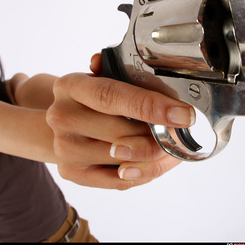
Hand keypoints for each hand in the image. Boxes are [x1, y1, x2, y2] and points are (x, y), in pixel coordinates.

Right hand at [46, 54, 194, 189]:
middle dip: (158, 135)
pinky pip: (119, 180)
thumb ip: (115, 71)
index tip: (183, 115)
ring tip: (167, 146)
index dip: (151, 106)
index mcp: (71, 85)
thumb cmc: (91, 101)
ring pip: (123, 159)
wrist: (64, 125)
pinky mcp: (71, 172)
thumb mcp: (100, 79)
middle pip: (121, 131)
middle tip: (180, 133)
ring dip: (153, 155)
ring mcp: (64, 147)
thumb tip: (118, 64)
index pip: (112, 96)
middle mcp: (62, 116)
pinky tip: (150, 162)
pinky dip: (142, 173)